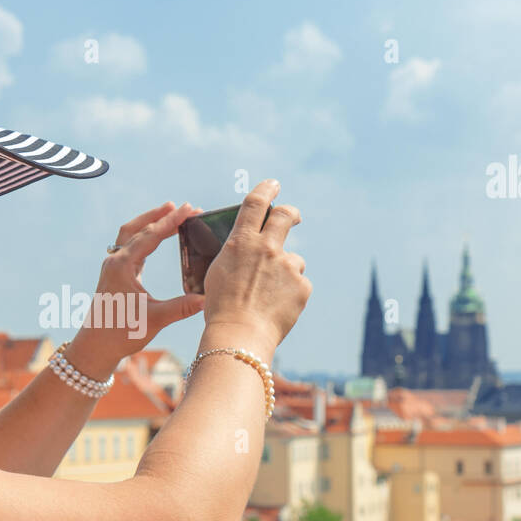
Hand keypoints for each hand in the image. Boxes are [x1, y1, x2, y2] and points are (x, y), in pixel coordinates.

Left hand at [68, 201, 205, 372]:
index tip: (189, 208)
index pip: (151, 235)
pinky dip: (145, 237)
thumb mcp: (154, 319)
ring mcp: (114, 267)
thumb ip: (181, 307)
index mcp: (123, 266)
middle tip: (183, 207)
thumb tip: (207, 298)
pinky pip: (130, 246)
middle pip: (138, 227)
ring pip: (131, 234)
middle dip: (160, 215)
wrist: (94, 348)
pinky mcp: (116, 275)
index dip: (171, 220)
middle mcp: (115, 262)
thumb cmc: (120, 334)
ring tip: (170, 213)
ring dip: (150, 222)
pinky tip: (157, 238)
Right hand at [202, 181, 310, 353]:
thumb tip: (245, 250)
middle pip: (286, 216)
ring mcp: (287, 266)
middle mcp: (267, 248)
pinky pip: (298, 285)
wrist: (239, 335)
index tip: (273, 185)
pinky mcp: (302, 286)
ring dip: (285, 272)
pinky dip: (290, 294)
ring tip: (268, 296)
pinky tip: (276, 308)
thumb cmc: (221, 307)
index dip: (266, 190)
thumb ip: (235, 255)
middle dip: (291, 213)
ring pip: (293, 261)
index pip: (256, 204)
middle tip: (293, 216)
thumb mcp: (218, 272)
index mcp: (241, 242)